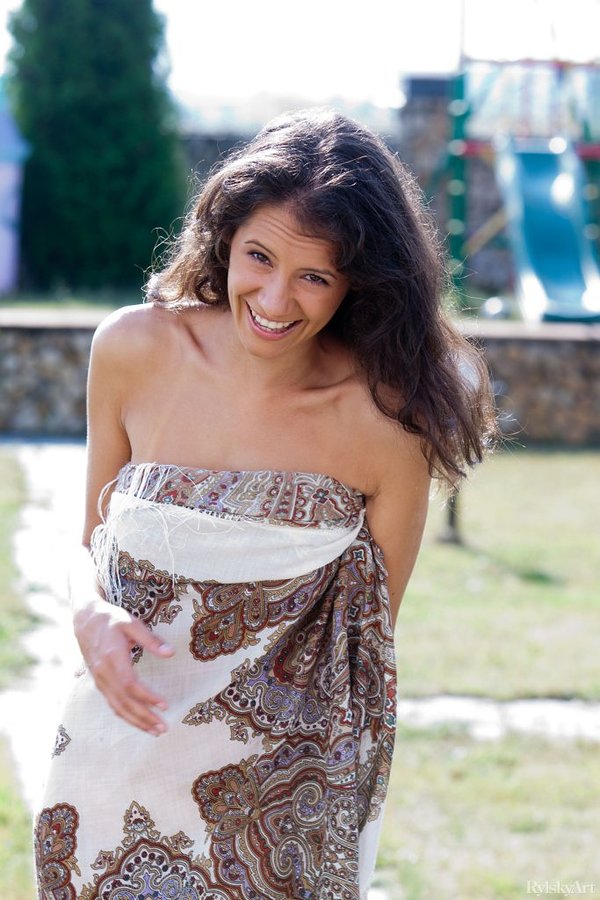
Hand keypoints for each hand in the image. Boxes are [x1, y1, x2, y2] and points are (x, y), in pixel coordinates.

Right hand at [73, 598, 174, 735]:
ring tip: (154, 731)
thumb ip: (151, 639)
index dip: (147, 697)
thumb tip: (170, 653)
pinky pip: (112, 704)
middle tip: (163, 728)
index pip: (130, 684)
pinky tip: (138, 722)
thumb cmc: (111, 619)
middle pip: (124, 702)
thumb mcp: (131, 623)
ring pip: (117, 707)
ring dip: (136, 721)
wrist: (85, 620)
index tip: (164, 705)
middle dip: (144, 717)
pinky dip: (125, 716)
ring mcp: (100, 680)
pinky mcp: (99, 683)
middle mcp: (104, 673)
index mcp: (113, 657)